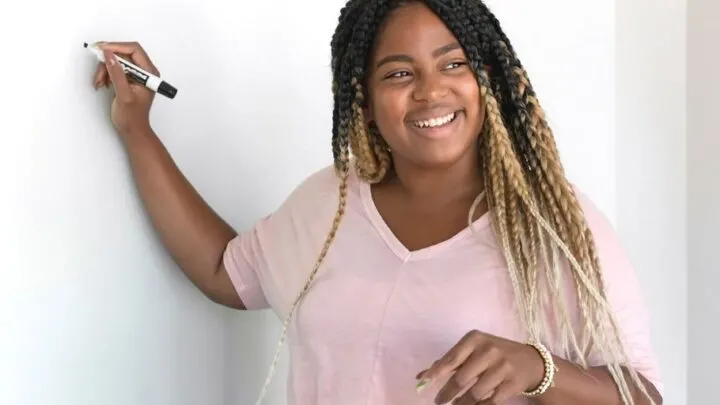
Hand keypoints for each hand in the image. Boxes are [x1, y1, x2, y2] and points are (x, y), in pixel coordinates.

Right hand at [92, 41, 158, 138]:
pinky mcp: (128, 78)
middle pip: (123, 53)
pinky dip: (105, 74)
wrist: (132, 129)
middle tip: (99, 72)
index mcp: (149, 73)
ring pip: (116, 61)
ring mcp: (136, 74)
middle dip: (108, 61)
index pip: (134, 49)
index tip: (101, 49)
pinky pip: (114, 68)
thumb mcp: (124, 95)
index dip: (116, 47)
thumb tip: (109, 55)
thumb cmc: (132, 117)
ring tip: (99, 82)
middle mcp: (144, 71)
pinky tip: (103, 83)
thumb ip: (117, 74)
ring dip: (104, 69)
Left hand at [416, 330, 544, 404]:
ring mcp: (502, 367)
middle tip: (439, 401)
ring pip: (475, 393)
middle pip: (461, 378)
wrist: (531, 361)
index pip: (452, 358)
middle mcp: (489, 350)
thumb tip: (421, 376)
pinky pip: (490, 401)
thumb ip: (449, 361)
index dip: (436, 372)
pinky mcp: (513, 383)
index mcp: (475, 339)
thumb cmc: (494, 354)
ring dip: (462, 403)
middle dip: (447, 393)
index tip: (424, 383)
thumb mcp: (474, 349)